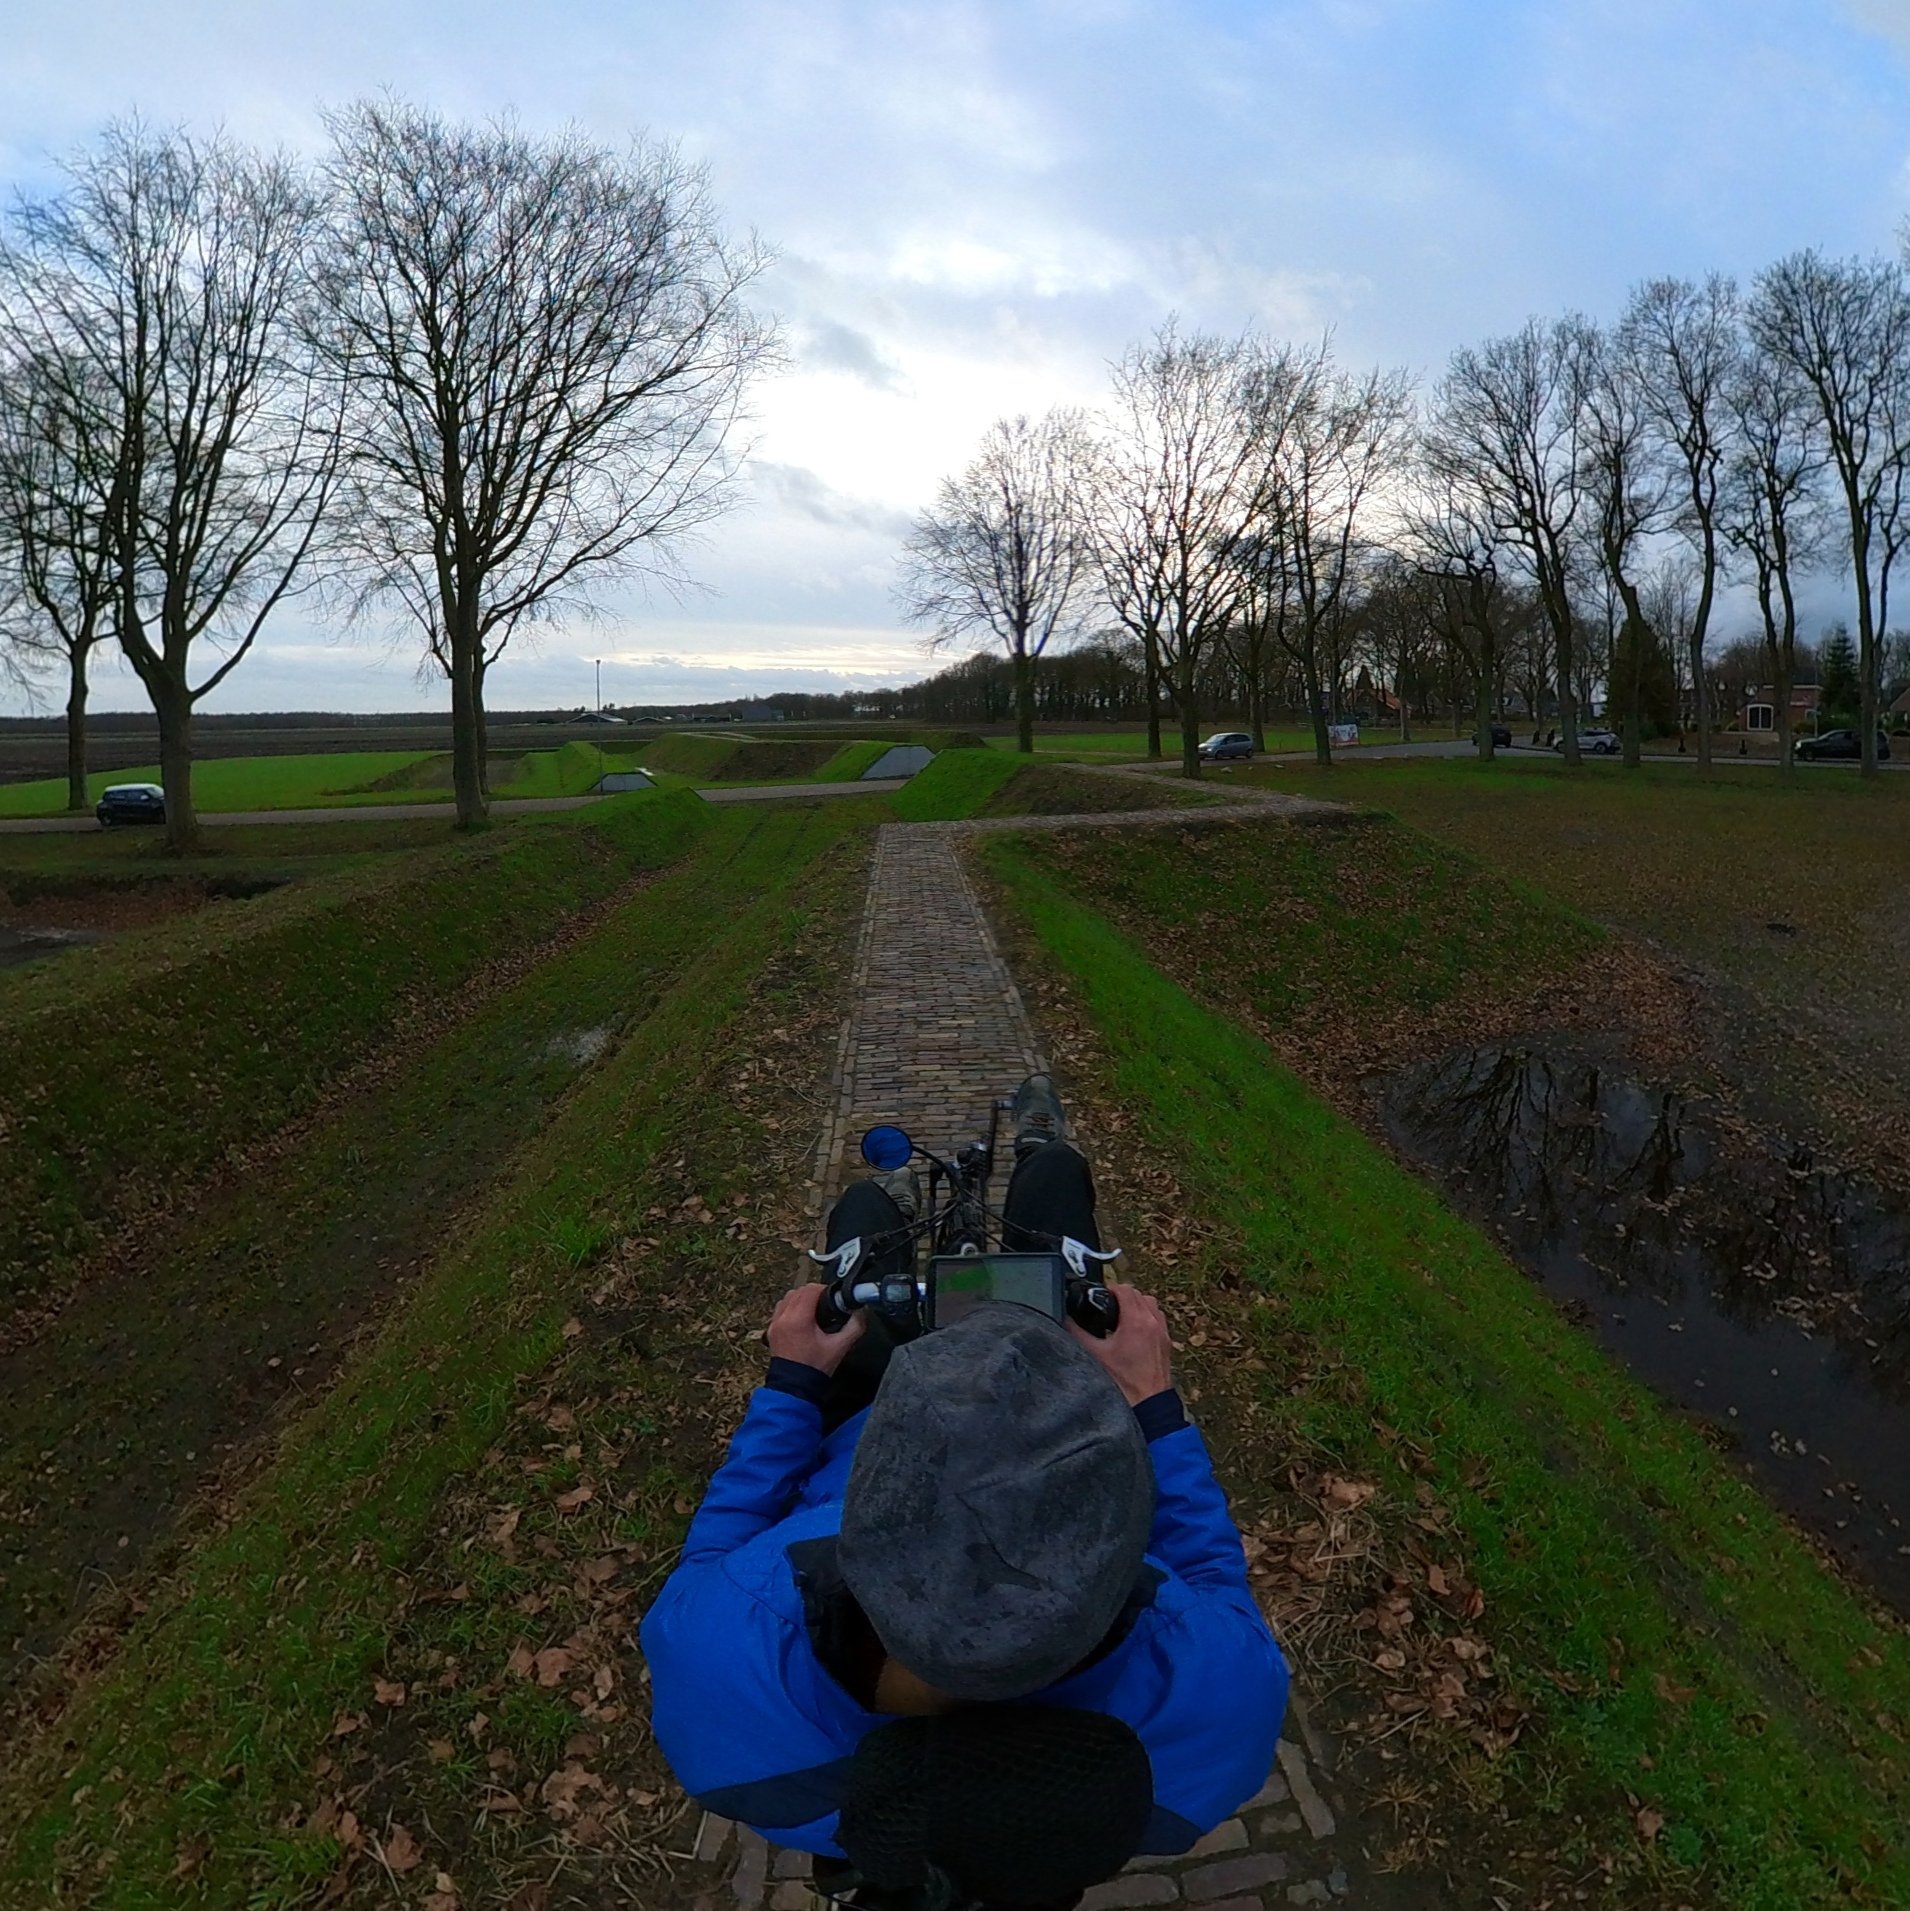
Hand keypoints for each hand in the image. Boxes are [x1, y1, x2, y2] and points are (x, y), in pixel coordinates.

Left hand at [766, 1282, 866, 1374]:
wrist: (795, 1388)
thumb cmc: (814, 1369)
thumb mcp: (839, 1347)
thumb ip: (854, 1327)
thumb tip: (861, 1312)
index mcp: (799, 1319)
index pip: (810, 1290)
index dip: (823, 1289)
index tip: (832, 1297)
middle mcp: (783, 1318)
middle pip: (798, 1291)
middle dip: (813, 1293)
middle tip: (826, 1302)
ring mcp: (775, 1325)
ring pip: (786, 1298)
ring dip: (800, 1298)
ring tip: (814, 1309)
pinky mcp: (771, 1332)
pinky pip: (779, 1310)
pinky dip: (790, 1308)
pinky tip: (801, 1319)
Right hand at [1067, 1281, 1172, 1406]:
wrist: (1148, 1407)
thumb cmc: (1125, 1385)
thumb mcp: (1094, 1355)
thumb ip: (1077, 1333)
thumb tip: (1066, 1320)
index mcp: (1136, 1321)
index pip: (1124, 1289)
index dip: (1109, 1290)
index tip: (1100, 1298)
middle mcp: (1153, 1323)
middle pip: (1138, 1294)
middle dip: (1121, 1297)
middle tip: (1106, 1308)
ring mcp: (1162, 1333)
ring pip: (1150, 1305)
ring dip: (1136, 1306)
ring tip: (1119, 1319)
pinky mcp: (1166, 1344)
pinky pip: (1157, 1319)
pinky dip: (1146, 1318)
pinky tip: (1133, 1333)